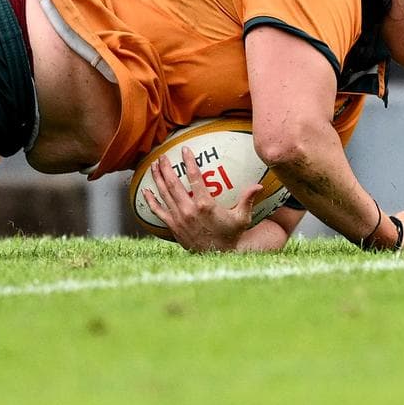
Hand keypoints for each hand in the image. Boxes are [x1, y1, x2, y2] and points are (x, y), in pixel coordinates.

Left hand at [142, 146, 262, 252]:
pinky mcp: (172, 226)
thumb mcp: (242, 218)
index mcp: (205, 205)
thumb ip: (247, 200)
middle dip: (166, 167)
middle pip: (173, 183)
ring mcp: (178, 218)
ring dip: (157, 178)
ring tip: (153, 165)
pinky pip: (158, 211)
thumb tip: (258, 185)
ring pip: (164, 194)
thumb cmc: (230, 234)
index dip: (189, 162)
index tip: (184, 150)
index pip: (195, 178)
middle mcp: (189, 210)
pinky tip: (145, 191)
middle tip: (162, 155)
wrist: (217, 255)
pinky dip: (151, 200)